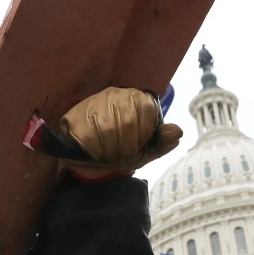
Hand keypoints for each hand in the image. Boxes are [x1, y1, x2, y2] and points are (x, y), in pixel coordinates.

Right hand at [57, 87, 182, 178]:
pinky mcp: (75, 115)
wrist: (91, 161)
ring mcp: (94, 102)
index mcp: (137, 98)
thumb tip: (177, 131)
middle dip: (126, 145)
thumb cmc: (123, 150)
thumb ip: (164, 142)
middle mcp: (116, 93)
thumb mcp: (147, 150)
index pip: (147, 112)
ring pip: (108, 128)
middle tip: (120, 150)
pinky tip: (94, 149)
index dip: (143, 136)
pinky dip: (94, 149)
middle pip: (127, 122)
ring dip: (110, 148)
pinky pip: (89, 135)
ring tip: (107, 150)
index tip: (136, 144)